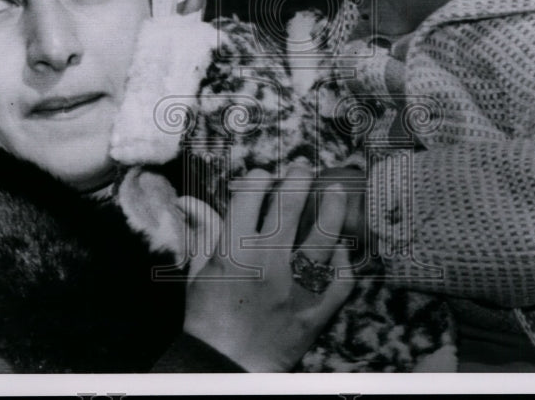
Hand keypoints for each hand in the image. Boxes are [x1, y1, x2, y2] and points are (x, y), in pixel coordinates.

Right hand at [182, 163, 355, 371]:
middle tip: (301, 168)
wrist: (226, 366)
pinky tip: (340, 247)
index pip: (250, 195)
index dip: (258, 177)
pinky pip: (340, 278)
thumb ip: (203, 233)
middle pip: (289, 204)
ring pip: (323, 236)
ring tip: (335, 191)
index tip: (262, 175)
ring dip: (332, 207)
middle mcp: (267, 262)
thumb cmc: (208, 318)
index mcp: (233, 250)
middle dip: (297, 178)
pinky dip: (343, 260)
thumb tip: (192, 202)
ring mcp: (296, 286)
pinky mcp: (316, 309)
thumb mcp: (198, 271)